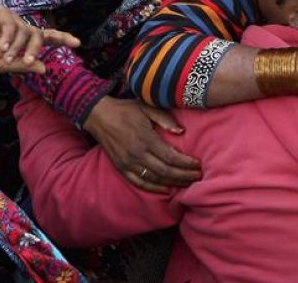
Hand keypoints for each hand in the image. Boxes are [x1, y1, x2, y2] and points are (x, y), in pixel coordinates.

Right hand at [0, 5, 79, 73]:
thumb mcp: (2, 64)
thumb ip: (22, 65)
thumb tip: (44, 68)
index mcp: (24, 40)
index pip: (47, 37)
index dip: (62, 38)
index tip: (77, 43)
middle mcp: (21, 27)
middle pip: (39, 34)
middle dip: (36, 48)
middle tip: (29, 60)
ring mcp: (12, 18)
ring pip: (25, 31)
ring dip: (18, 46)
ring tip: (7, 57)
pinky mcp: (0, 12)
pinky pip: (11, 24)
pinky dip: (9, 37)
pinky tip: (2, 46)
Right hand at [83, 97, 201, 193]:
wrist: (98, 116)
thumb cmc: (126, 110)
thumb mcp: (147, 107)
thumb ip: (165, 119)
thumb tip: (182, 132)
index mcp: (146, 139)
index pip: (171, 157)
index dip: (187, 163)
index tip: (198, 165)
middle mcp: (137, 154)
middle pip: (165, 171)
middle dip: (184, 176)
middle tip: (198, 176)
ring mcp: (127, 163)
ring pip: (154, 179)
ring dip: (172, 183)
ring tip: (187, 183)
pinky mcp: (120, 168)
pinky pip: (139, 183)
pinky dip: (153, 188)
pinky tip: (166, 190)